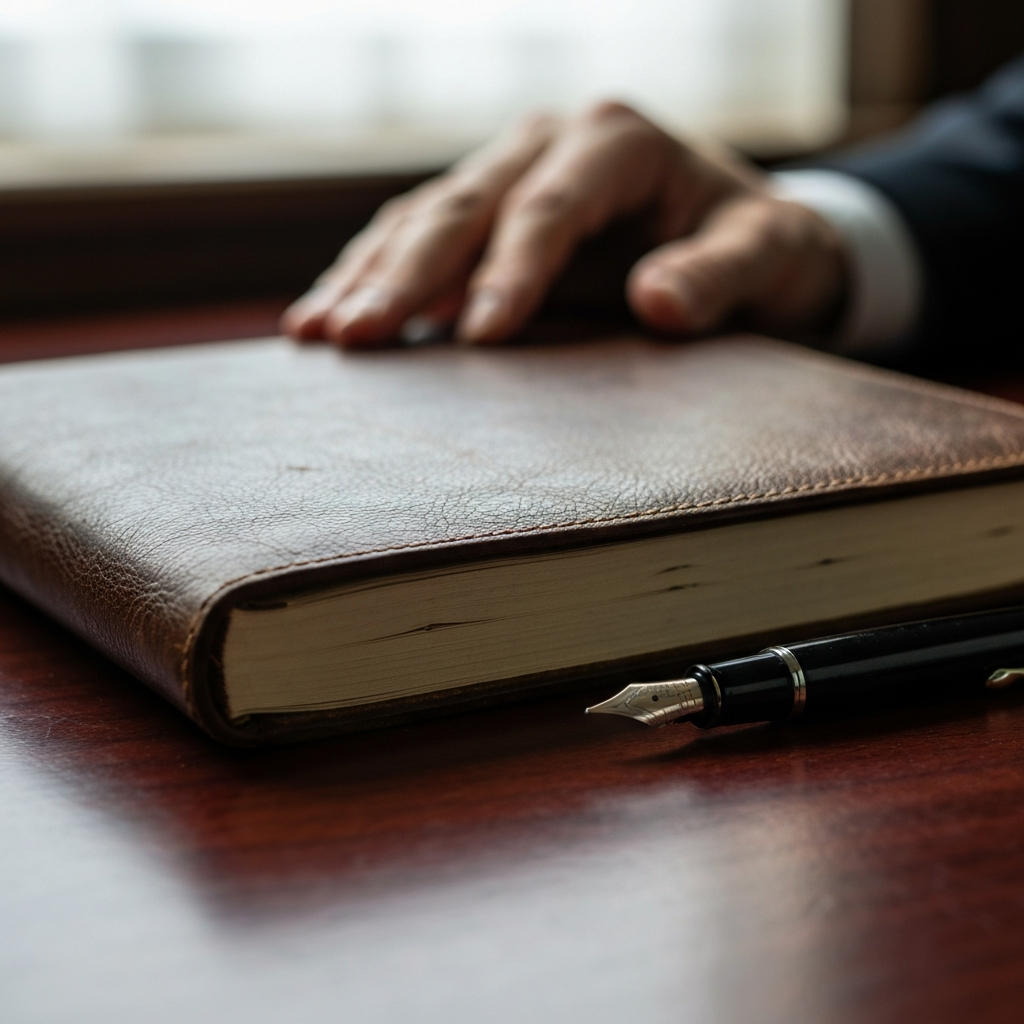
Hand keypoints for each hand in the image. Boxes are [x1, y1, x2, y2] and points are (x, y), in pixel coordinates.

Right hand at [281, 102, 847, 346]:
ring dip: (368, 276)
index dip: (510, 272)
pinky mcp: (486, 208)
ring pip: (423, 217)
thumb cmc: (757, 245)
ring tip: (318, 334)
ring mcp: (509, 169)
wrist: (738, 232)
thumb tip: (659, 303)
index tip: (479, 339)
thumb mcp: (768, 254)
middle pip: (464, 207)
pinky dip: (369, 274)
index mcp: (617, 140)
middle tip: (355, 337)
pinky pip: (415, 234)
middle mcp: (548, 141)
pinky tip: (325, 313)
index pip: (548, 208)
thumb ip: (722, 274)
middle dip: (407, 276)